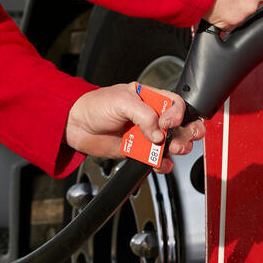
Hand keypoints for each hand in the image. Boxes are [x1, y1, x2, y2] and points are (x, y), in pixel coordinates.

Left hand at [65, 82, 201, 172]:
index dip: (178, 114)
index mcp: (151, 98)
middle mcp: (152, 116)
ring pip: (173, 143)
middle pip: (182, 125)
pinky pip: (158, 160)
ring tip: (171, 150)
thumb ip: (144, 115)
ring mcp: (146, 135)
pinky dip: (163, 164)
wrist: (76, 125)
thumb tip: (159, 133)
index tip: (167, 123)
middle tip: (177, 141)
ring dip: (178, 148)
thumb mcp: (122, 101)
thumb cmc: (96, 105)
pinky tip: (160, 163)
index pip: (176, 104)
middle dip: (187, 133)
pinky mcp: (138, 151)